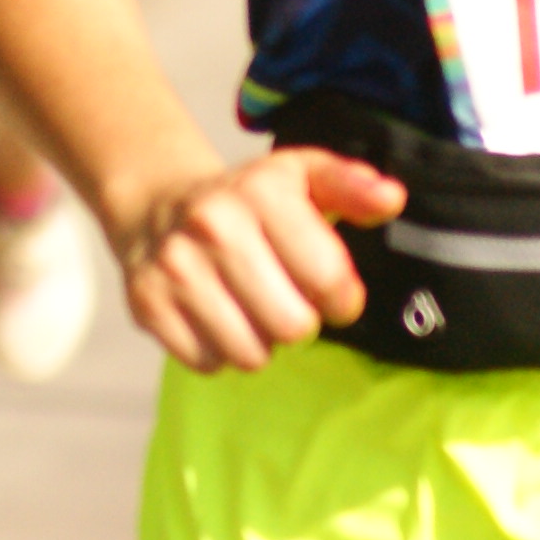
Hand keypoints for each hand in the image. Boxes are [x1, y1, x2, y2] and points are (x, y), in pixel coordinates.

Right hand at [107, 148, 408, 373]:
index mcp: (261, 191)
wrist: (157, 202)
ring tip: (249, 307)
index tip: (332, 294)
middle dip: (298, 322)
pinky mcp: (147, 303)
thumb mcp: (301, 177)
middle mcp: (213, 225)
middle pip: (292, 327)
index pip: (329, 280)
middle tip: (284, 299)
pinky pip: (206, 362)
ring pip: (249, 354)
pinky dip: (217, 350)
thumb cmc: (246, 200)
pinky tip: (215, 315)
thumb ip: (351, 186)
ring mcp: (175, 266)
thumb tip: (392, 199)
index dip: (342, 299)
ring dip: (259, 341)